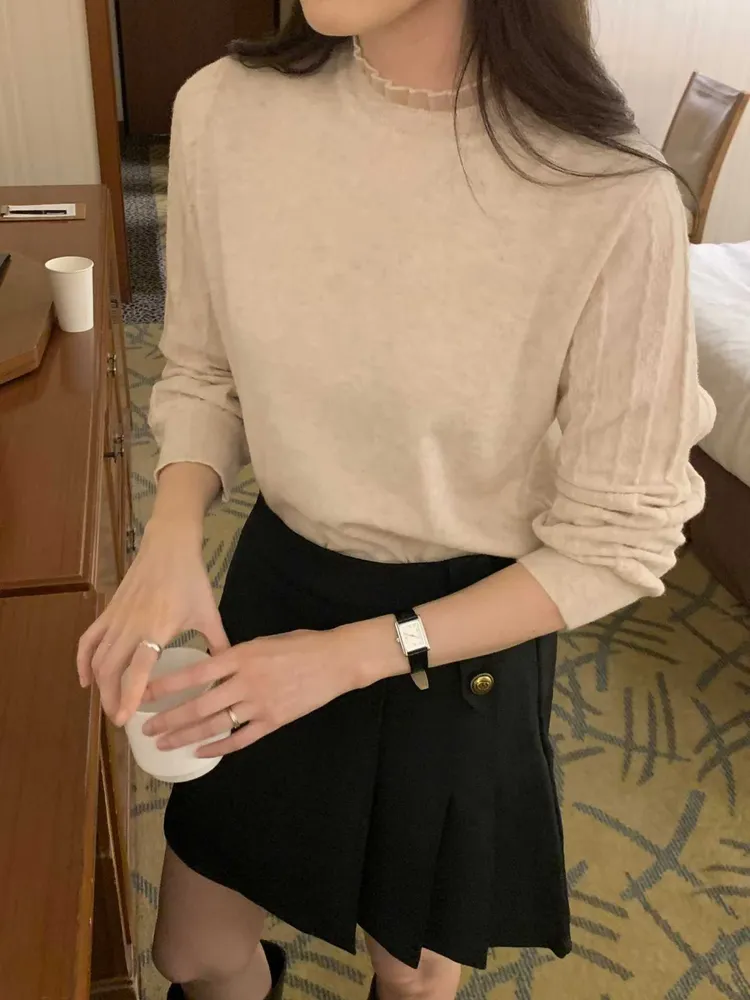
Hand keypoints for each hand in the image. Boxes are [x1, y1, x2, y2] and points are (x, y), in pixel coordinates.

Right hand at [77, 518, 227, 724]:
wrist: (168, 545)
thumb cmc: (191, 579)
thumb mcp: (208, 613)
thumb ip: (218, 643)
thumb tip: (229, 669)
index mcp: (156, 629)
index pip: (137, 670)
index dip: (128, 696)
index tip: (124, 719)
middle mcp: (131, 626)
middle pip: (111, 670)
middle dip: (111, 698)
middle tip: (118, 718)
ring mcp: (116, 618)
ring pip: (98, 658)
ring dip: (99, 684)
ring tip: (107, 703)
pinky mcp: (108, 611)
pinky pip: (89, 640)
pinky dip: (83, 661)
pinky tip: (85, 679)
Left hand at [140, 626, 379, 756]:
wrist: (336, 660)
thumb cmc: (301, 644)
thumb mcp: (263, 641)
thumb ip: (236, 656)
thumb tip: (210, 667)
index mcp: (242, 656)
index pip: (195, 673)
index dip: (167, 686)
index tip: (144, 693)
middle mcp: (246, 682)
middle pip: (199, 705)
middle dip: (168, 718)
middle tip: (146, 728)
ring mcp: (260, 704)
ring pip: (215, 725)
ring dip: (185, 736)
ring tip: (164, 743)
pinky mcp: (274, 721)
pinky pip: (241, 739)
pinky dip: (219, 747)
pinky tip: (200, 752)